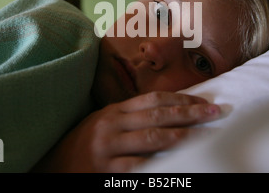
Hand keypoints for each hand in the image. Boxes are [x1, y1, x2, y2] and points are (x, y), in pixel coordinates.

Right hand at [32, 92, 224, 171]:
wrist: (52, 165)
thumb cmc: (84, 142)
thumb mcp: (104, 121)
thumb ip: (130, 115)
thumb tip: (165, 110)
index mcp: (114, 110)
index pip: (154, 99)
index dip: (181, 98)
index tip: (203, 100)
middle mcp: (112, 125)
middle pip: (159, 116)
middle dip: (190, 113)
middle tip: (215, 112)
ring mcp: (109, 147)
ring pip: (152, 139)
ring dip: (182, 137)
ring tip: (205, 135)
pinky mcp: (107, 171)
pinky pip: (138, 167)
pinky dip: (159, 165)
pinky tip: (179, 163)